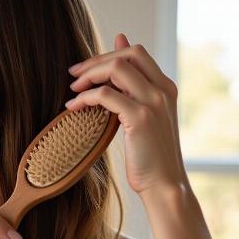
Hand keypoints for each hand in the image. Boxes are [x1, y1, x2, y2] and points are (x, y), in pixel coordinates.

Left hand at [66, 33, 188, 197]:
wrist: (164, 184)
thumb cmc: (150, 157)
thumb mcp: (143, 120)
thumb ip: (132, 96)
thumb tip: (116, 77)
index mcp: (165, 88)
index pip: (136, 53)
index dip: (108, 54)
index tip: (86, 68)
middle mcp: (162, 90)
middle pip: (127, 54)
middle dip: (95, 61)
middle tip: (73, 74)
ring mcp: (153, 102)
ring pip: (116, 68)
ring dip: (89, 75)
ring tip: (73, 90)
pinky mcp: (140, 118)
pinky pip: (105, 95)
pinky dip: (85, 97)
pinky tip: (73, 107)